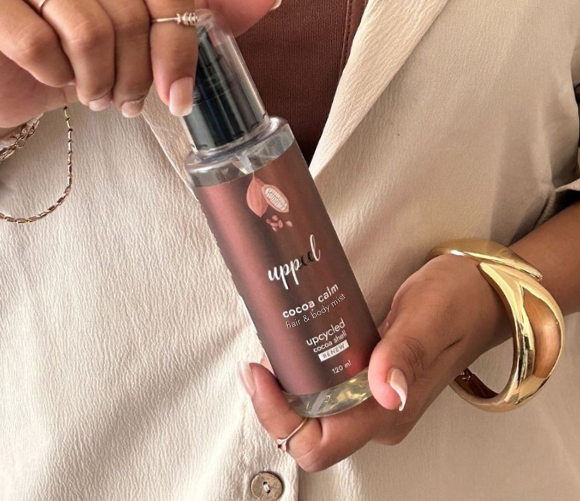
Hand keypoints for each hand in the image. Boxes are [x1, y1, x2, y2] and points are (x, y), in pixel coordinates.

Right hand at [0, 0, 279, 145]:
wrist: (14, 73)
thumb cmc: (85, 52)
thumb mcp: (148, 34)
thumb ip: (201, 11)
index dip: (180, 52)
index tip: (179, 98)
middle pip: (133, 17)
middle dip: (136, 78)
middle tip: (125, 99)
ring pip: (88, 30)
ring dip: (100, 82)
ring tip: (95, 93)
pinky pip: (39, 43)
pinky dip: (55, 78)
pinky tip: (53, 78)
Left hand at [238, 254, 510, 471]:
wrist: (480, 294)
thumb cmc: (457, 302)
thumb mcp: (427, 316)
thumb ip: (405, 351)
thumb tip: (384, 391)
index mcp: (390, 410)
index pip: (321, 443)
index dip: (281, 420)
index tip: (262, 374)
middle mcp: (381, 414)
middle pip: (310, 435)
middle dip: (274, 406)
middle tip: (259, 361)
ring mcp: (376, 401)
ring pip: (316, 416)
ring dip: (285, 392)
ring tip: (272, 352)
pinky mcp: (372, 383)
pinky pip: (328, 394)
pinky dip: (303, 379)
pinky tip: (295, 350)